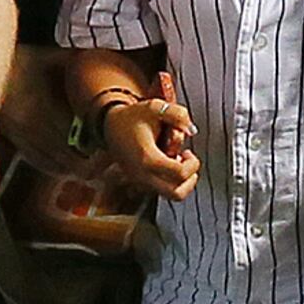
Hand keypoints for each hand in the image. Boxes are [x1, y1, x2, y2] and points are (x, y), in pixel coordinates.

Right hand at [95, 83, 200, 201]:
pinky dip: (170, 182)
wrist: (110, 125)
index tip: (189, 152)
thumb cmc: (133, 117)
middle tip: (186, 164)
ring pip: (169, 195)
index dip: (193, 164)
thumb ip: (178, 115)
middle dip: (189, 180)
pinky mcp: (139, 184)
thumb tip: (192, 130)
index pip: (180, 174)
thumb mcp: (156, 107)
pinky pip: (160, 191)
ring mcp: (140, 182)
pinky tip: (167, 164)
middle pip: (176, 194)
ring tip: (176, 162)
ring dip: (180, 181)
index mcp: (148, 158)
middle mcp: (143, 175)